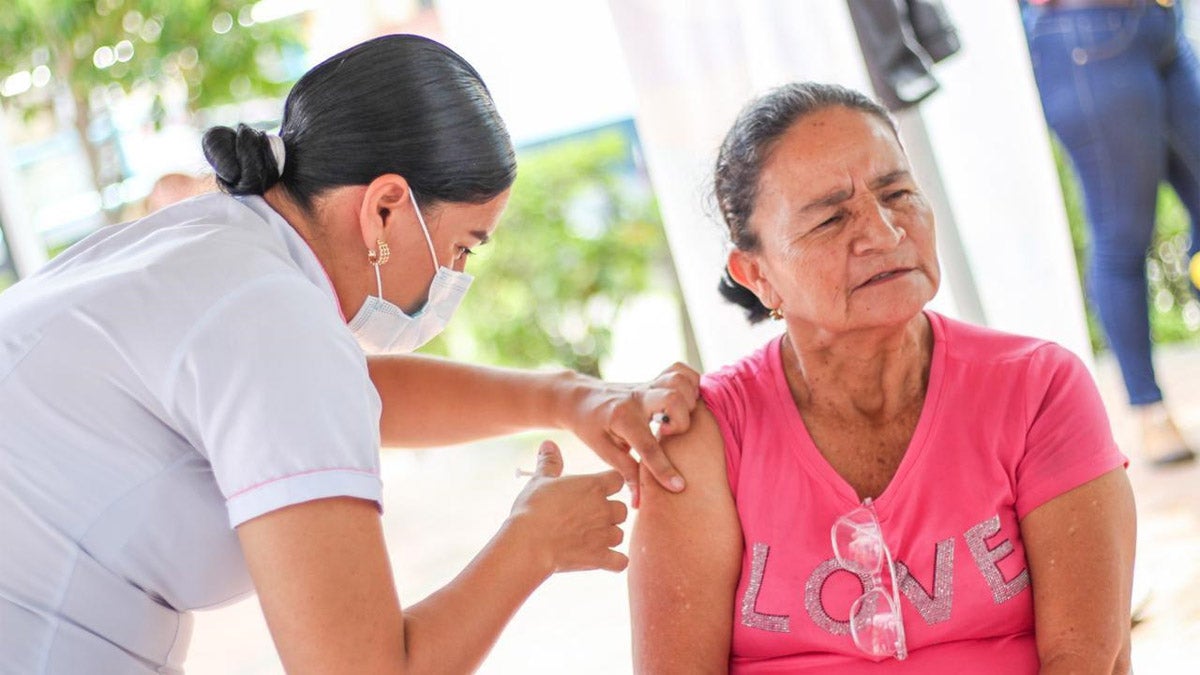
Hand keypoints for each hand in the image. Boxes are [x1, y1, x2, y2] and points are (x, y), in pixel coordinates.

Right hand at [508, 441, 628, 574]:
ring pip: (620, 534)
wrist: (529, 543)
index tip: (599, 489)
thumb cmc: (533, 509)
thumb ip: (549, 462)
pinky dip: (616, 562)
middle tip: (591, 516)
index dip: (610, 484)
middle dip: (610, 513)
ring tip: (591, 538)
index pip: (618, 479)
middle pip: (623, 509)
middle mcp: (604, 509)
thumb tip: (548, 443)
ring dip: (610, 536)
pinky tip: (605, 559)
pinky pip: (621, 562)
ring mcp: (604, 535)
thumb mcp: (539, 481)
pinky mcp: (600, 558)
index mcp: (593, 486)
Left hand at [557, 362, 700, 505]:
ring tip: (677, 417)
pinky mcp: (654, 379)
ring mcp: (647, 385)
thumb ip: (625, 472)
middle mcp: (637, 397)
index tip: (679, 486)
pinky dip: (691, 383)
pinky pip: (681, 370)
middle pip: (673, 399)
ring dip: (688, 400)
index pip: (647, 447)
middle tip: (668, 433)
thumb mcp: (602, 450)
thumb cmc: (590, 426)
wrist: (579, 397)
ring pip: (680, 382)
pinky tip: (685, 400)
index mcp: (621, 419)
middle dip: (681, 421)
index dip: (664, 469)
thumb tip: (639, 502)